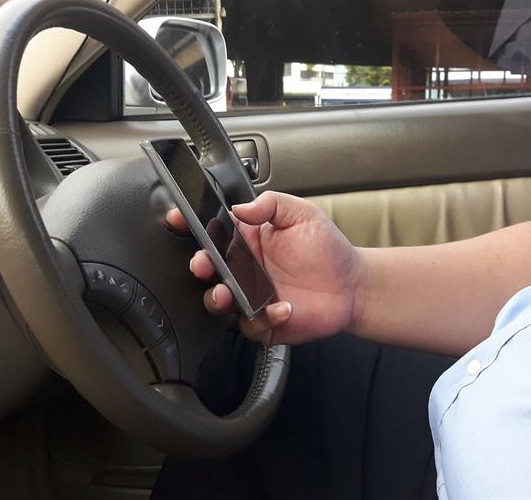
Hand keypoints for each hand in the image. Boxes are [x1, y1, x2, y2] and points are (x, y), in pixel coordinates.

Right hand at [167, 191, 363, 345]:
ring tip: (226, 293)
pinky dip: (263, 318)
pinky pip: (251, 326)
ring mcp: (250, 297)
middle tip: (203, 263)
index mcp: (246, 240)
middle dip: (199, 265)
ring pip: (218, 302)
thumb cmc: (326, 248)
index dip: (191, 226)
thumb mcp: (301, 213)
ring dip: (217, 298)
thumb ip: (271, 204)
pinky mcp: (264, 323)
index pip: (211, 231)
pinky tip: (282, 307)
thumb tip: (240, 207)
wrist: (352, 285)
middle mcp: (243, 270)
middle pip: (207, 269)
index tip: (178, 220)